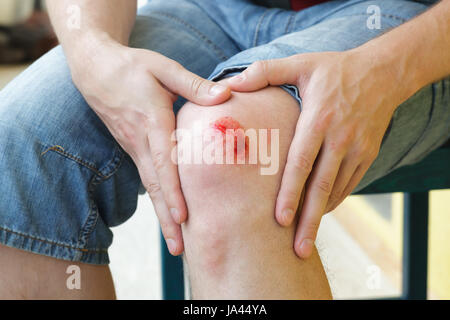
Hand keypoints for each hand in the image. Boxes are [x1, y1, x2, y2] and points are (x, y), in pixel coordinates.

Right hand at [71, 37, 230, 254]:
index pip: (164, 161)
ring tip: (175, 244)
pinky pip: (148, 179)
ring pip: (150, 187)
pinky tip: (168, 215)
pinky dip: (158, 200)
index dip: (173, 190)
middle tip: (179, 248)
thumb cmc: (133, 67)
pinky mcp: (135, 149)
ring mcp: (135, 148)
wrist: (96, 70)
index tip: (183, 216)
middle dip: (167, 218)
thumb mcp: (163, 68)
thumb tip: (225, 96)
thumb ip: (193, 85)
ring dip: (162, 215)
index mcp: (152, 121)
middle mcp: (141, 141)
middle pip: (155, 185)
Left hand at [226, 49, 402, 258]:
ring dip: (320, 216)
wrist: (384, 72)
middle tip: (298, 250)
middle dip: (308, 220)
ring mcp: (357, 148)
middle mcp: (340, 137)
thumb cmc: (336, 68)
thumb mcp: (301, 63)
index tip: (279, 220)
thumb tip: (228, 84)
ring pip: (336, 191)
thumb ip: (264, 72)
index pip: (301, 163)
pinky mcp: (367, 155)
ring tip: (304, 242)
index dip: (290, 193)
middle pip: (321, 187)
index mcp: (319, 119)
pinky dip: (333, 202)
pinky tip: (319, 214)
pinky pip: (349, 185)